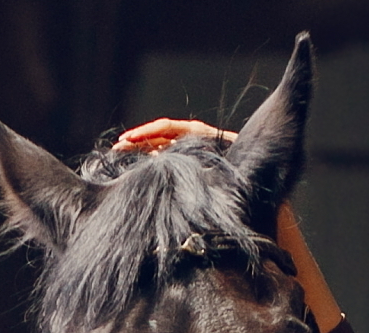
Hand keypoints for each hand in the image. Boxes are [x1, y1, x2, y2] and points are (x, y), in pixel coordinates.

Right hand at [112, 117, 235, 153]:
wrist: (251, 170)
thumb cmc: (238, 162)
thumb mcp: (218, 153)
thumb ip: (197, 151)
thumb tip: (172, 154)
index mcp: (196, 132)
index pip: (165, 127)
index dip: (146, 133)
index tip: (128, 139)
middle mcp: (190, 137)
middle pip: (158, 134)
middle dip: (137, 140)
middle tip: (117, 147)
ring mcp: (187, 147)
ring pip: (158, 145)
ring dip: (140, 149)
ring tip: (120, 153)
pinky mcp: (187, 158)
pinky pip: (165, 156)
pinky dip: (150, 158)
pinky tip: (137, 163)